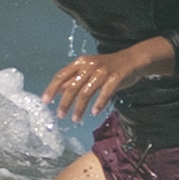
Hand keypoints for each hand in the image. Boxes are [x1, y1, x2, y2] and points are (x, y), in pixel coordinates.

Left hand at [45, 38, 167, 124]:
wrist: (133, 59)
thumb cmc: (109, 67)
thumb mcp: (89, 71)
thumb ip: (74, 80)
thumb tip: (57, 90)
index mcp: (81, 62)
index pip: (61, 75)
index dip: (52, 88)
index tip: (45, 101)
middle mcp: (90, 65)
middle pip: (73, 86)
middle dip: (65, 102)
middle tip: (60, 115)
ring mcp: (103, 71)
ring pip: (87, 92)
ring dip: (80, 107)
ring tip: (76, 119)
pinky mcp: (116, 77)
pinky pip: (105, 92)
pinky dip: (99, 103)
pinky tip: (94, 113)